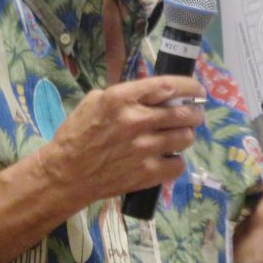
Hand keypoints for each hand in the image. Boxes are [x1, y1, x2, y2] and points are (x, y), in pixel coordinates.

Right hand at [37, 76, 206, 204]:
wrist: (65, 174)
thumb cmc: (77, 134)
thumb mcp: (96, 101)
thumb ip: (127, 94)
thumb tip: (156, 92)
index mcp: (122, 99)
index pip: (169, 87)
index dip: (190, 87)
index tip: (197, 90)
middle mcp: (136, 122)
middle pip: (184, 113)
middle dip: (194, 112)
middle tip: (193, 114)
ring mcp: (144, 149)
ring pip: (186, 138)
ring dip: (186, 135)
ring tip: (179, 135)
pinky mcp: (147, 174)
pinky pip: (179, 164)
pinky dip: (176, 161)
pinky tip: (167, 158)